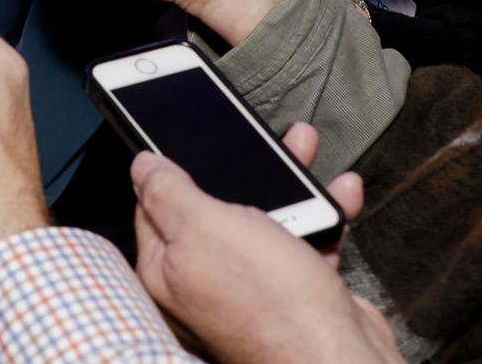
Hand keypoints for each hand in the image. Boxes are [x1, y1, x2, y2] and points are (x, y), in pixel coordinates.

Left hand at [133, 147, 395, 363]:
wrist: (338, 356)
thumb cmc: (269, 301)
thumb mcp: (205, 229)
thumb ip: (169, 193)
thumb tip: (142, 166)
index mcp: (167, 270)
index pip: (155, 207)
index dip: (172, 169)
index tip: (190, 138)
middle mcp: (205, 283)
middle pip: (217, 209)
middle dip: (244, 170)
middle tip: (261, 140)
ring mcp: (252, 289)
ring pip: (266, 222)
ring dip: (291, 188)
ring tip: (306, 153)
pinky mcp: (295, 293)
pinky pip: (304, 244)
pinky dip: (321, 218)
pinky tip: (337, 198)